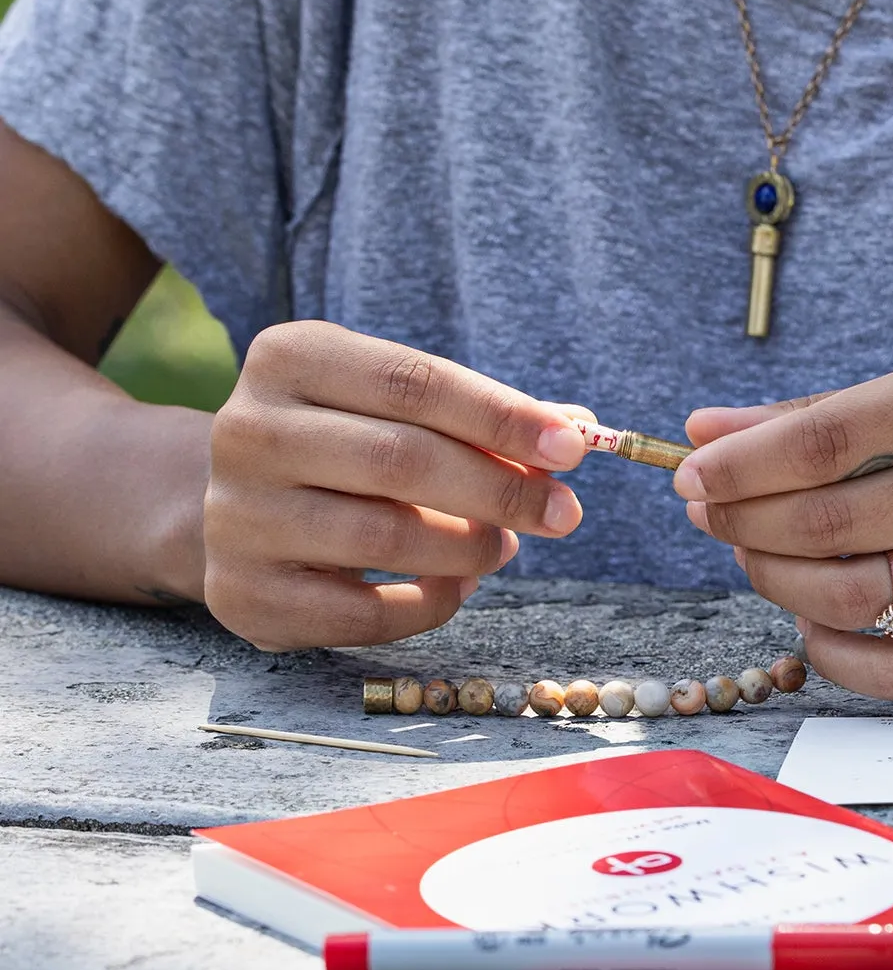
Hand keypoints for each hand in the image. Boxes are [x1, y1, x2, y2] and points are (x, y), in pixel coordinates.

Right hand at [204, 322, 589, 649]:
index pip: (414, 381)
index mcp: (291, 357)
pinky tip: (457, 587)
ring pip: (385, 535)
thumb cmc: (346, 446)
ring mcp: (237, 515)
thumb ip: (484, 418)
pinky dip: (430, 604)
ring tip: (504, 547)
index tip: (572, 449)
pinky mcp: (242, 593)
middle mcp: (248, 430)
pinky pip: (362, 612)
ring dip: (470, 548)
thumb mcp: (401, 408)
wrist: (244, 509)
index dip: (501, 417)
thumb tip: (578, 429)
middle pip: (402, 458)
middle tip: (564, 513)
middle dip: (501, 490)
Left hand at [674, 349, 892, 697]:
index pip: (826, 438)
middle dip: (740, 518)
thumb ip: (821, 414)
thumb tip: (705, 432)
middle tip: (707, 509)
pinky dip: (829, 649)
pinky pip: (891, 666)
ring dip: (772, 576)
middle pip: (825, 522)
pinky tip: (808, 617)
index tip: (691, 469)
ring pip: (846, 595)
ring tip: (752, 552)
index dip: (741, 461)